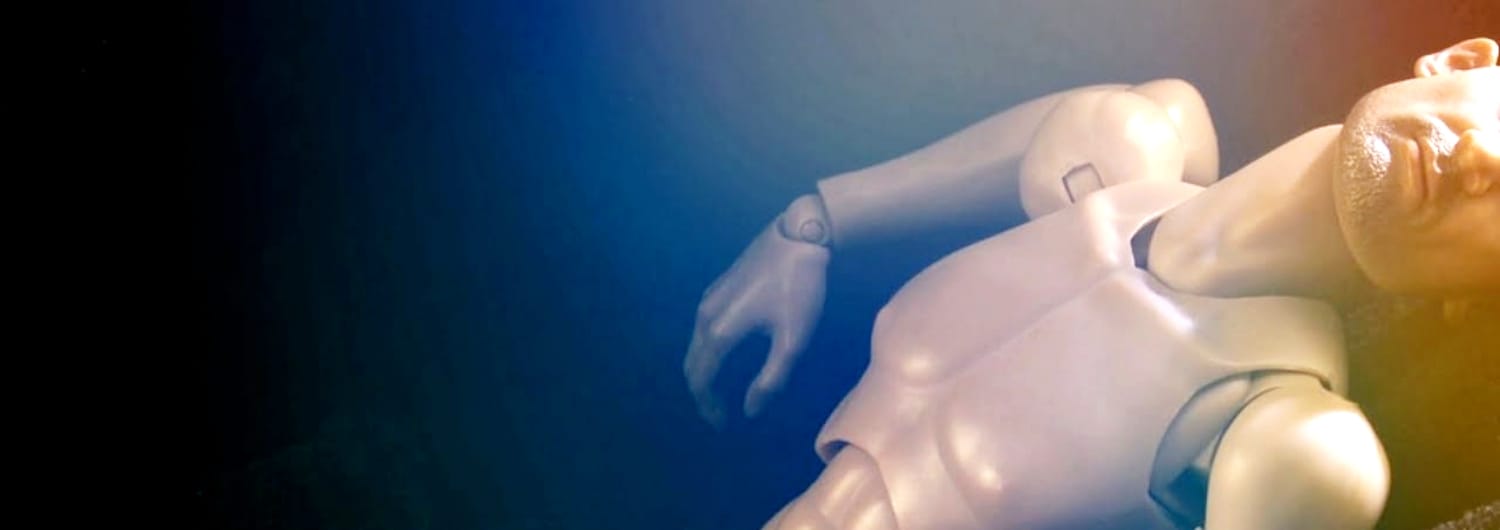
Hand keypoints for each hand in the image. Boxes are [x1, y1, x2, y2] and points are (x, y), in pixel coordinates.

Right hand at [684, 222, 829, 427]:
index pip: (701, 380)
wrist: (798, 237)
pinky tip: (724, 357)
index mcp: (720, 332)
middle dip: (702, 393)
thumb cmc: (799, 289)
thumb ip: (770, 379)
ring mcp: (708, 299)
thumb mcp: (793, 340)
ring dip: (703, 371)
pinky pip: (701, 329)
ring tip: (720, 391)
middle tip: (719, 413)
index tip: (722, 423)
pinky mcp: (717, 288)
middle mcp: (704, 316)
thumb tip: (750, 409)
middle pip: (691, 364)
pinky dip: (707, 351)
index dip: (708, 406)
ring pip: (695, 345)